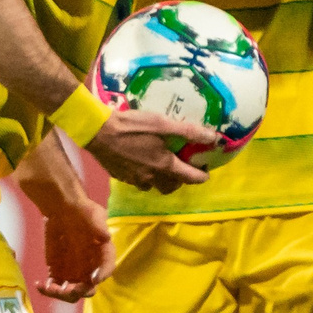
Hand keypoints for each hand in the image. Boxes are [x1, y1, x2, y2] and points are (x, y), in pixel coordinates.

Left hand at [32, 195, 110, 301]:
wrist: (63, 211)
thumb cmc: (83, 210)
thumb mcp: (94, 213)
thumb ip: (99, 225)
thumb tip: (106, 237)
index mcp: (103, 255)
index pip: (108, 268)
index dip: (103, 275)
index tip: (94, 279)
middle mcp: (91, 268)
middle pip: (89, 288)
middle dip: (80, 291)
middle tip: (69, 289)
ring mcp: (74, 273)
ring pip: (71, 292)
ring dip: (61, 294)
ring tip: (50, 288)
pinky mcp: (58, 273)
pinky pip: (54, 287)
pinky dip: (47, 290)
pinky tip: (39, 285)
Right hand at [86, 106, 214, 193]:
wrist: (99, 132)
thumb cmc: (133, 127)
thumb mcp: (164, 124)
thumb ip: (189, 131)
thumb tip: (213, 138)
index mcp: (164, 166)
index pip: (190, 178)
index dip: (201, 176)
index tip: (206, 172)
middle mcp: (151, 178)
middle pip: (171, 187)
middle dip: (180, 181)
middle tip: (182, 168)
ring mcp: (134, 180)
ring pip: (153, 186)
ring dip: (161, 180)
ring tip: (160, 166)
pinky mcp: (121, 177)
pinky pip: (138, 181)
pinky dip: (145, 175)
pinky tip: (141, 162)